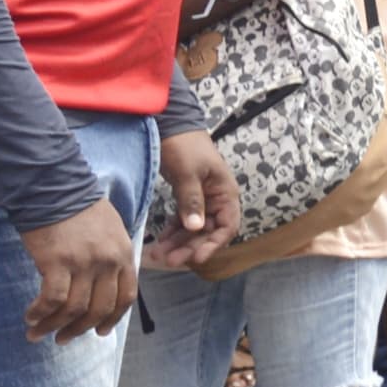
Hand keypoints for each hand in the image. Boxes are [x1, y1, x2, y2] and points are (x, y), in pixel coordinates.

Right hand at [17, 199, 138, 343]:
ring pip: (73, 309)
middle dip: (80, 329)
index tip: (99, 332)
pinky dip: (41, 313)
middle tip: (63, 339)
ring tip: (38, 333)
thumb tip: (101, 286)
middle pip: (99, 308)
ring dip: (54, 326)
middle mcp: (107, 262)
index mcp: (123, 255)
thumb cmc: (78, 209)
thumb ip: (110, 258)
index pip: (125, 297)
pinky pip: (51, 299)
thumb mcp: (110, 231)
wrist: (53, 188)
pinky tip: (31, 316)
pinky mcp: (57, 262)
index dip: (112, 319)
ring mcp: (83, 264)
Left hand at [151, 133, 239, 270]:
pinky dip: (173, 231)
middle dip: (190, 246)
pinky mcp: (187, 197)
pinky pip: (183, 220)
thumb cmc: (184, 146)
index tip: (196, 258)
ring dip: (179, 242)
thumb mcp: (188, 173)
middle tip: (169, 260)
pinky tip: (161, 241)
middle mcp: (217, 199)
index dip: (213, 244)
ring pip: (193, 228)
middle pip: (208, 231)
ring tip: (159, 255)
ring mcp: (202, 199)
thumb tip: (195, 228)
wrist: (171, 125)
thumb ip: (192, 201)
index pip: (227, 226)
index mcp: (225, 193)